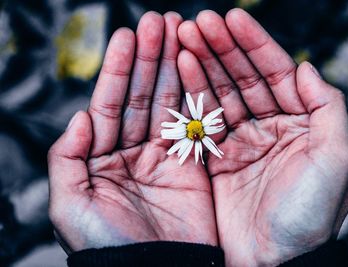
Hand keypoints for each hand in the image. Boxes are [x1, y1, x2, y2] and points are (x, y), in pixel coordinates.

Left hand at [48, 12, 217, 251]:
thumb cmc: (107, 245)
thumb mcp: (71, 205)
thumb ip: (67, 158)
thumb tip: (80, 117)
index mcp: (102, 158)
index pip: (111, 104)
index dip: (120, 69)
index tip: (129, 35)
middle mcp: (133, 152)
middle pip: (143, 96)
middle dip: (150, 58)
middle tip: (160, 21)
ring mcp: (165, 157)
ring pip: (170, 104)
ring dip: (174, 68)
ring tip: (180, 32)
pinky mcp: (192, 166)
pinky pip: (194, 126)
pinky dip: (197, 98)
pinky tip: (197, 70)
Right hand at [178, 9, 347, 265]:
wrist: (276, 262)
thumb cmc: (311, 216)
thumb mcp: (336, 161)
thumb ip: (327, 110)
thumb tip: (306, 66)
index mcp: (300, 123)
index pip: (276, 72)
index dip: (254, 44)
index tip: (231, 18)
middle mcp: (269, 127)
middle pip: (243, 78)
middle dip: (222, 48)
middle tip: (198, 23)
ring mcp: (240, 142)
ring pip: (219, 94)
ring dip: (202, 65)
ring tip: (183, 38)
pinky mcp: (216, 159)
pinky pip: (201, 121)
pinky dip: (190, 96)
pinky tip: (179, 72)